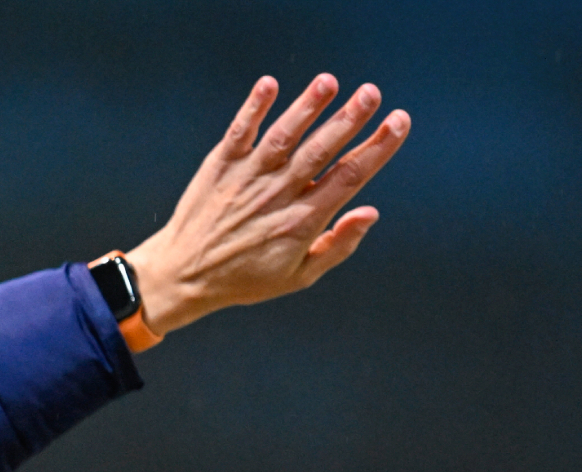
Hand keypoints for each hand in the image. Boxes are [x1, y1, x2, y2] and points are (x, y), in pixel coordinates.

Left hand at [125, 74, 410, 337]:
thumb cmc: (245, 278)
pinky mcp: (219, 167)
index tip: (399, 121)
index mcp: (302, 222)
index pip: (348, 178)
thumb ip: (338, 245)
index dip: (377, 148)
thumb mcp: (297, 276)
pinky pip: (239, 133)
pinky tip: (269, 84)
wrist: (182, 276)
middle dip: (347, 120)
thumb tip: (371, 211)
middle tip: (371, 92)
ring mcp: (246, 179)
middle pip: (319, 152)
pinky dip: (252, 109)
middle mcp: (276, 196)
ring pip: (282, 137)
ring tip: (328, 82)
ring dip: (305, 108)